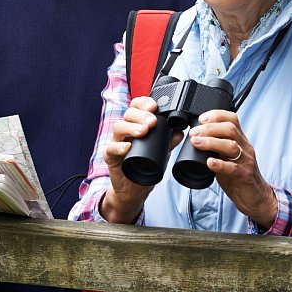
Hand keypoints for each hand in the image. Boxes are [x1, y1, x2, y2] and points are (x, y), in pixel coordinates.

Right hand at [100, 96, 171, 223]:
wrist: (134, 189)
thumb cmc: (145, 165)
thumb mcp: (162, 152)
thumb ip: (169, 141)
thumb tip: (181, 131)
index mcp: (136, 125)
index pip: (137, 107)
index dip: (144, 103)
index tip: (154, 106)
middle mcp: (125, 131)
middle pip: (128, 114)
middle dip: (141, 115)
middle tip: (152, 121)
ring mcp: (116, 142)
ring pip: (118, 127)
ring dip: (131, 127)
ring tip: (143, 131)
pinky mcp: (110, 156)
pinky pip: (110, 148)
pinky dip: (119, 146)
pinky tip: (127, 147)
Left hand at [187, 110, 277, 227]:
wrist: (256, 197)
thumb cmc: (239, 176)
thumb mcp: (228, 157)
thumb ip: (216, 148)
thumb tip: (196, 139)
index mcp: (240, 141)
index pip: (232, 119)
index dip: (216, 115)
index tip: (201, 118)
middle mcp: (245, 148)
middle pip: (230, 129)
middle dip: (209, 128)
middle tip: (194, 133)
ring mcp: (246, 161)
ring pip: (231, 146)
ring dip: (211, 142)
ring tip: (196, 143)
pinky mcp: (245, 176)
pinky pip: (232, 168)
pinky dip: (219, 164)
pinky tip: (209, 162)